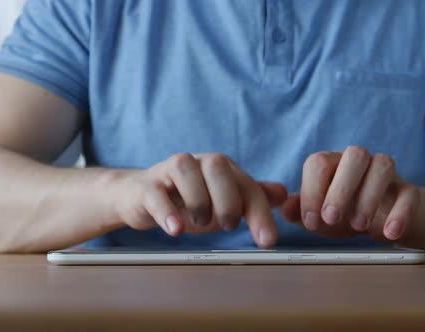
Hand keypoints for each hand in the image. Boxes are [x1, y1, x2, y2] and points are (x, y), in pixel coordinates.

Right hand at [106, 153, 286, 247]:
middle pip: (217, 165)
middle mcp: (197, 163)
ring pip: (184, 169)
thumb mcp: (222, 201)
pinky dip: (166, 210)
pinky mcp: (146, 186)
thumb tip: (283, 193)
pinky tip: (176, 230)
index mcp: (221, 168)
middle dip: (228, 198)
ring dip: (198, 198)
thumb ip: (251, 197)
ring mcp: (169, 172)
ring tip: (201, 223)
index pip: (247, 184)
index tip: (267, 241)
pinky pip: (154, 192)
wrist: (141, 196)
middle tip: (229, 226)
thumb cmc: (188, 199)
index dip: (260, 212)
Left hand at [280, 147, 420, 241]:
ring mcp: (385, 174)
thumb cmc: (342, 213)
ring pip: (384, 164)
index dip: (312, 190)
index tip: (310, 220)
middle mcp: (359, 162)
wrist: (380, 221)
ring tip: (358, 226)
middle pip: (355, 154)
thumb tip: (285, 208)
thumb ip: (300, 211)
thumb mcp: (318, 215)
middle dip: (341, 187)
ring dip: (370, 195)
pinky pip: (411, 193)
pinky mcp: (408, 191)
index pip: (319, 162)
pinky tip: (389, 234)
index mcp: (332, 163)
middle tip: (331, 218)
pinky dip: (402, 213)